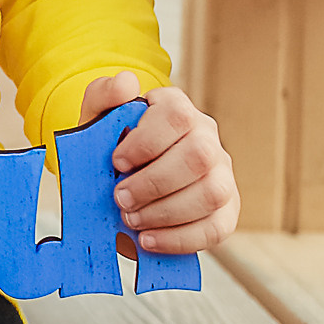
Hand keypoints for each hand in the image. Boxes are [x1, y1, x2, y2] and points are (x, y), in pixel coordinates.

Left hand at [81, 71, 239, 258]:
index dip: (146, 141)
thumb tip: (126, 84)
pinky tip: (149, 240)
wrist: (119, 186)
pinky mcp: (226, 210)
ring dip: (165, 212)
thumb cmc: (110, 150)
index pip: (177, 115)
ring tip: (132, 220)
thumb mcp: (97, 120)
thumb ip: (104, 96)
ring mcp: (221, 174)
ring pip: (211, 193)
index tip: (117, 161)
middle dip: (153, 183)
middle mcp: (206, 138)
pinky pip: (217, 228)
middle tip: (120, 198)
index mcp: (177, 110)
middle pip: (198, 156)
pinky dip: (179, 239)